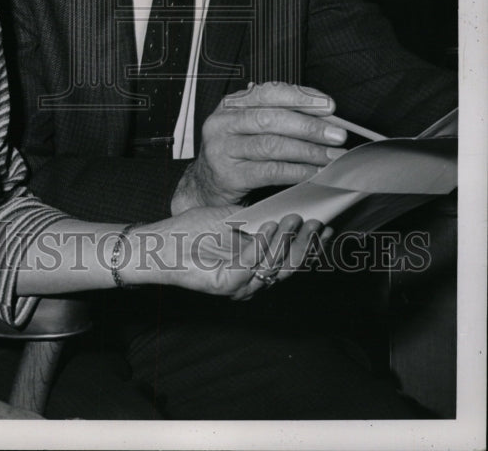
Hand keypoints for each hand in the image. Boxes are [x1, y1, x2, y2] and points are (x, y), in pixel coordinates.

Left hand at [127, 207, 330, 300]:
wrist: (163, 242)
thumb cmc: (195, 230)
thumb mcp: (235, 217)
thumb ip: (262, 216)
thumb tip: (292, 205)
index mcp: (258, 264)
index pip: (294, 259)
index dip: (313, 245)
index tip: (327, 226)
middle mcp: (254, 279)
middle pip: (290, 266)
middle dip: (306, 244)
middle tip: (316, 223)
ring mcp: (241, 285)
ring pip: (274, 267)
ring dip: (285, 241)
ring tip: (292, 218)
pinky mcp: (226, 285)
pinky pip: (250, 266)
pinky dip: (261, 245)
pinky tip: (266, 227)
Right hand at [172, 81, 348, 211]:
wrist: (206, 185)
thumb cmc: (236, 151)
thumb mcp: (250, 127)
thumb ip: (279, 115)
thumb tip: (323, 116)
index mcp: (231, 105)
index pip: (267, 93)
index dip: (300, 97)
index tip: (328, 105)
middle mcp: (223, 123)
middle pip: (270, 119)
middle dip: (308, 126)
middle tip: (337, 135)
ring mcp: (223, 149)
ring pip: (272, 145)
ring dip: (308, 151)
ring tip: (331, 156)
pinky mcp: (229, 175)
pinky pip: (270, 171)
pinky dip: (297, 171)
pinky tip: (314, 172)